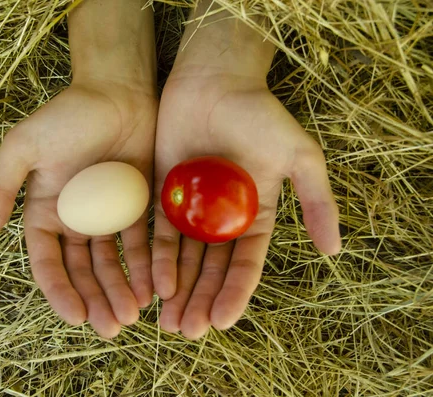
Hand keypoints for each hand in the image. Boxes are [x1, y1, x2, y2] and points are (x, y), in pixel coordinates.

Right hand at [0, 80, 156, 337]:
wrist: (118, 90)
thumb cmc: (68, 115)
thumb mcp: (24, 148)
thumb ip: (0, 190)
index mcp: (44, 211)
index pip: (47, 262)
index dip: (59, 291)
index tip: (76, 317)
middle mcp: (74, 220)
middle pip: (83, 271)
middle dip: (95, 300)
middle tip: (112, 327)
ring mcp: (107, 216)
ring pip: (112, 263)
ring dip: (120, 291)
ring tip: (132, 316)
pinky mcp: (137, 207)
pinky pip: (141, 243)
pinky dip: (146, 267)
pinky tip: (154, 288)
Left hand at [152, 70, 340, 337]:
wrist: (214, 80)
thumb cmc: (259, 115)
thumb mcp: (299, 157)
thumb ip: (317, 202)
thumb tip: (335, 251)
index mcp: (255, 214)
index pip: (245, 264)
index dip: (235, 294)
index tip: (221, 322)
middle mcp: (222, 218)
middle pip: (210, 270)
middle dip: (201, 301)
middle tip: (188, 332)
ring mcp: (191, 208)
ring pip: (184, 259)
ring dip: (178, 291)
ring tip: (169, 322)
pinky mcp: (163, 195)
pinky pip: (158, 234)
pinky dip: (157, 260)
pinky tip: (154, 285)